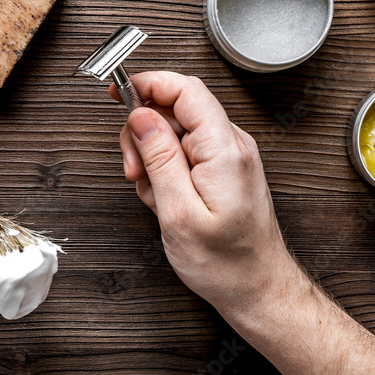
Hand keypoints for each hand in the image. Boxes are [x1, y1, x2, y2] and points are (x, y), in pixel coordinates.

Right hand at [112, 72, 301, 317]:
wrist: (258, 290)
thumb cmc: (225, 263)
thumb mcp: (178, 212)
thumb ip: (158, 158)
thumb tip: (141, 114)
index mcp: (224, 149)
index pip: (184, 89)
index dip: (147, 84)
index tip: (117, 94)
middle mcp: (231, 145)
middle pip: (175, 109)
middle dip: (143, 134)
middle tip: (135, 172)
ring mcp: (228, 156)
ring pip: (175, 132)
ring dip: (152, 159)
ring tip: (156, 197)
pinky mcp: (223, 169)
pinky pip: (185, 153)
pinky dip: (166, 172)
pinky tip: (168, 201)